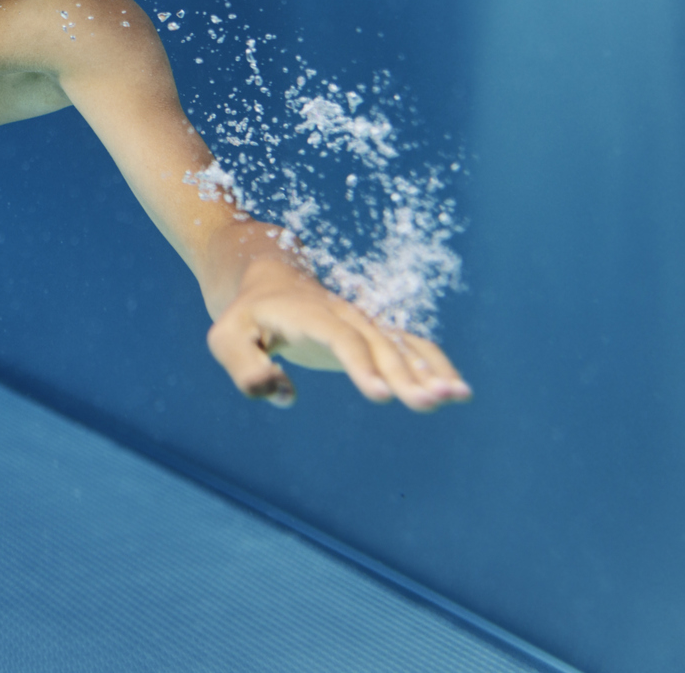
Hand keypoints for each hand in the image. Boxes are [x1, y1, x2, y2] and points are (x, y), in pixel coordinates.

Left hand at [206, 252, 469, 412]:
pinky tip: (458, 391)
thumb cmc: (244, 317)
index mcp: (307, 314)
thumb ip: (245, 369)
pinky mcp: (371, 334)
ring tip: (457, 396)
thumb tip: (281, 393)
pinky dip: (433, 365)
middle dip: (404, 373)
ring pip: (400, 344)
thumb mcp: (226, 339)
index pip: (338, 337)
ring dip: (428, 369)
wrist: (264, 280)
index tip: (380, 394)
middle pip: (378, 343)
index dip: (359, 363)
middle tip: (428, 403)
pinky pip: (409, 346)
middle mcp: (342, 315)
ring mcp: (361, 323)